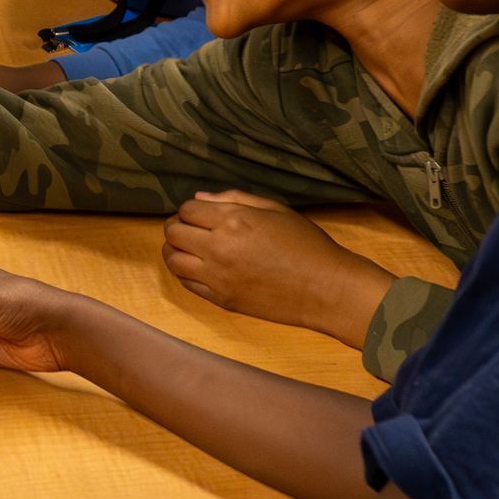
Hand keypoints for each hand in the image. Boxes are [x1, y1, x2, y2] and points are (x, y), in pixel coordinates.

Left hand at [163, 191, 394, 347]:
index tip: (200, 213)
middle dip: (177, 226)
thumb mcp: (274, 209)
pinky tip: (201, 268)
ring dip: (176, 251)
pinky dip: (187, 274)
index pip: (186, 210)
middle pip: (173, 233)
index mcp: (233, 221)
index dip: (190, 209)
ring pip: (173, 261)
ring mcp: (218, 277)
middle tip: (191, 229)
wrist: (325, 288)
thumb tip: (200, 198)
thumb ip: (234, 199)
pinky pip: (187, 285)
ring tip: (191, 248)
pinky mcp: (222, 300)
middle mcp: (219, 248)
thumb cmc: (306, 243)